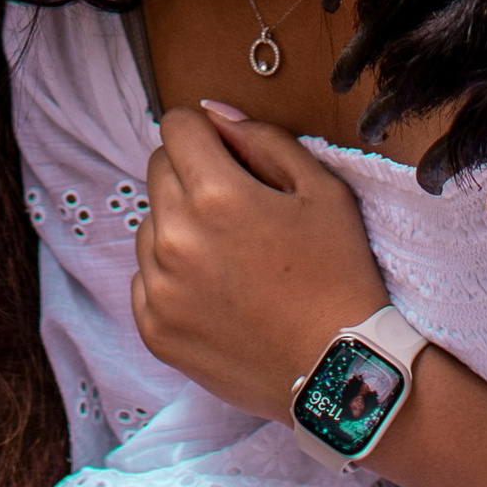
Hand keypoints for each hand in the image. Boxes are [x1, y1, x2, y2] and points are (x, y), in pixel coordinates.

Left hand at [133, 105, 386, 417]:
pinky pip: (145, 278)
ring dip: (180, 227)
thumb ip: (262, 140)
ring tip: (232, 259)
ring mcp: (159, 287)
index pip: (177, 127)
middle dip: (193, 175)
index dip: (206, 134)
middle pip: (158, 170)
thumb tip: (213, 114)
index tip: (229, 156)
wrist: (340, 372)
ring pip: (150, 225)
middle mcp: (175, 238)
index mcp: (216, 195)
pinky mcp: (154, 329)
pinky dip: (172, 277)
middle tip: (238, 210)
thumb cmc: (339, 276)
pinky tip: (218, 293)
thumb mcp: (322, 190)